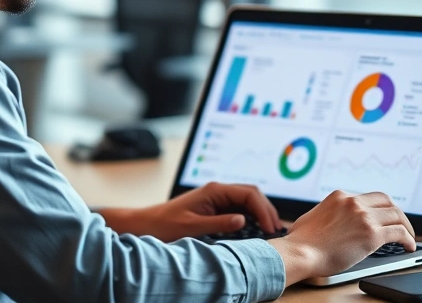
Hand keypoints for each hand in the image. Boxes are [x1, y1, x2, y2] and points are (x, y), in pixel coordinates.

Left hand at [98, 182, 282, 242]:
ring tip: (270, 231)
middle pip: (252, 194)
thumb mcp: (192, 227)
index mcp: (214, 190)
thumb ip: (219, 223)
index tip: (269, 228)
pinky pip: (239, 209)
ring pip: (247, 201)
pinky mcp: (215, 207)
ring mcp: (217, 198)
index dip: (263, 210)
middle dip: (266, 210)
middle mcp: (218, 191)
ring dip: (260, 213)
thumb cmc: (164, 225)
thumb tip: (243, 220)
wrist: (146, 224)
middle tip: (275, 230)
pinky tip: (256, 230)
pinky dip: (251, 218)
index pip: (249, 193)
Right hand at [268, 190, 414, 286]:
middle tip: (401, 223)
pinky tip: (409, 246)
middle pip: (387, 201)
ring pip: (397, 215)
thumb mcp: (313, 216)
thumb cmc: (301, 241)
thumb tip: (330, 221)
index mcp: (340, 196)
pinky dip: (408, 239)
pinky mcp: (372, 235)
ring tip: (409, 237)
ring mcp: (364, 217)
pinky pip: (399, 233)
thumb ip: (327, 214)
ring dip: (407, 225)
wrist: (300, 252)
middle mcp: (354, 202)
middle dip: (396, 212)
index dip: (380, 207)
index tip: (384, 216)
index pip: (368, 197)